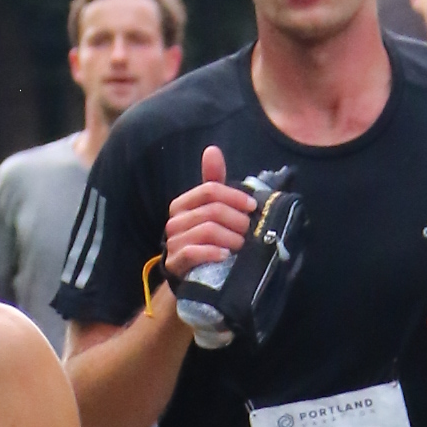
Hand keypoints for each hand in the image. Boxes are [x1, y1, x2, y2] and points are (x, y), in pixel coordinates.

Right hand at [161, 142, 252, 296]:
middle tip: (248, 231)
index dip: (235, 196)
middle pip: (212, 211)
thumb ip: (214, 182)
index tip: (253, 207)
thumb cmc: (206, 239)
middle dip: (237, 220)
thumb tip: (212, 150)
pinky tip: (226, 256)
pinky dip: (214, 253)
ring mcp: (173, 242)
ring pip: (207, 231)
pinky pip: (194, 252)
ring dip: (231, 238)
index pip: (210, 190)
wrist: (192, 276)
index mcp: (182, 204)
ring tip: (240, 245)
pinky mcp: (174, 263)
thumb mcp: (212, 209)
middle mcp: (174, 221)